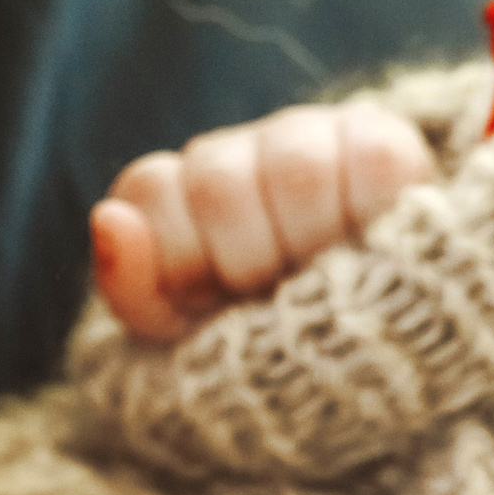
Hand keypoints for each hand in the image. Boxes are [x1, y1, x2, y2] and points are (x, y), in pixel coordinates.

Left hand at [91, 101, 435, 341]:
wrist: (358, 356)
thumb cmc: (256, 343)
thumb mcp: (185, 335)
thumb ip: (132, 286)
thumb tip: (109, 218)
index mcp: (178, 191)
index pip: (150, 187)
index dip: (180, 257)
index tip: (212, 298)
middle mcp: (238, 154)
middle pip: (219, 180)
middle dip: (245, 261)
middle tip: (275, 296)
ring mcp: (309, 138)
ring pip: (295, 167)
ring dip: (308, 241)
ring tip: (323, 280)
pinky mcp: (385, 146)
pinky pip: (374, 161)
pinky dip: (366, 213)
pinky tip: (370, 246)